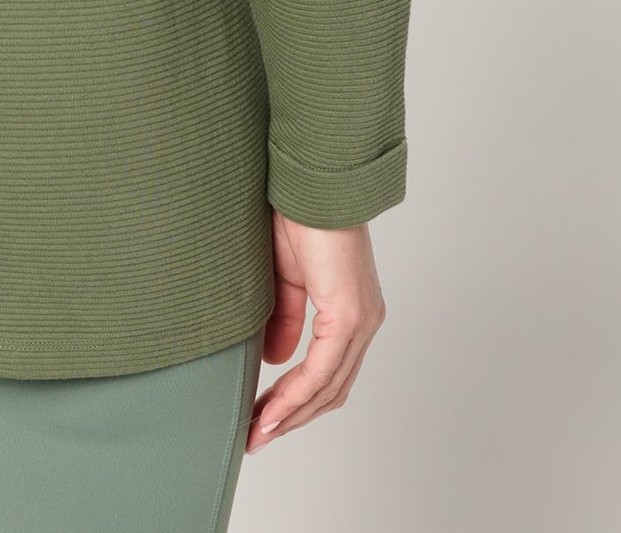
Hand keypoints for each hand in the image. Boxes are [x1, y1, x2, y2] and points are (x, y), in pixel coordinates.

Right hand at [246, 210, 385, 449]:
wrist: (309, 184)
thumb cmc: (297, 217)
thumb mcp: (285, 277)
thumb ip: (285, 318)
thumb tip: (277, 360)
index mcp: (352, 313)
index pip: (330, 375)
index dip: (297, 402)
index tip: (263, 419)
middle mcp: (365, 322)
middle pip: (332, 391)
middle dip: (291, 418)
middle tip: (255, 436)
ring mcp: (361, 320)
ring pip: (329, 387)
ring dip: (291, 414)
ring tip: (257, 431)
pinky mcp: (349, 314)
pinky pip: (322, 369)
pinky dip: (295, 393)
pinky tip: (271, 408)